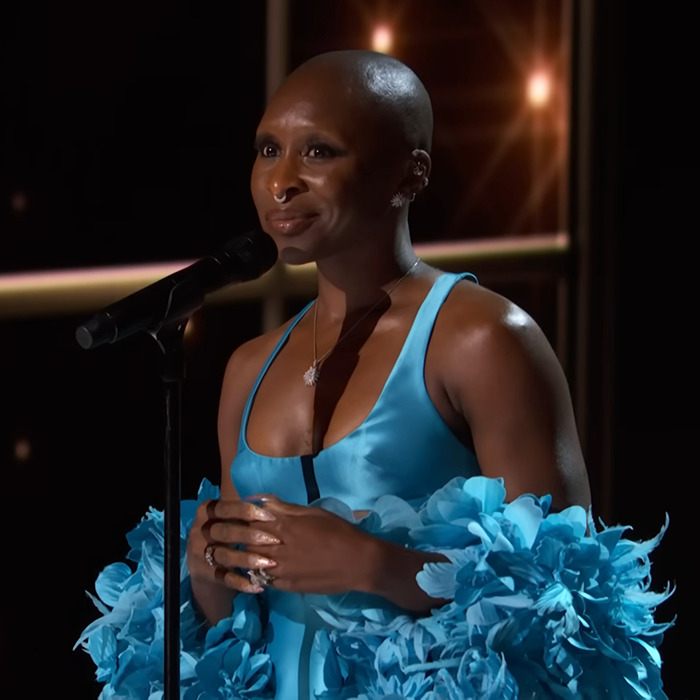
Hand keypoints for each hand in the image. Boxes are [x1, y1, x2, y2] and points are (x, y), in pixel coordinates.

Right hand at [186, 497, 281, 593]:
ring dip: (248, 559)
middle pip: (225, 531)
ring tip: (270, 563)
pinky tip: (258, 585)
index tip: (270, 516)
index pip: (225, 507)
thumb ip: (238, 503)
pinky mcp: (204, 574)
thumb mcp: (227, 516)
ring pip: (224, 555)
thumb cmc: (224, 533)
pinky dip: (242, 582)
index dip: (247, 511)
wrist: (204, 566)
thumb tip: (253, 484)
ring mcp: (200, 554)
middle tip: (274, 540)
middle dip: (251, 535)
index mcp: (206, 511)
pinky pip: (224, 578)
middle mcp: (199, 531)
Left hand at [244, 496, 379, 594]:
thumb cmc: (339, 532)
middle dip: (250, 538)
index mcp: (285, 527)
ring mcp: (281, 570)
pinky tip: (270, 567)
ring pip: (254, 562)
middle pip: (250, 542)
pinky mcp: (287, 586)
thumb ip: (287, 508)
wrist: (358, 563)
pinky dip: (263, 572)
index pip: (253, 522)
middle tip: (259, 535)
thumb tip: (265, 501)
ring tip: (264, 551)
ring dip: (255, 556)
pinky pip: (265, 579)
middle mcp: (279, 549)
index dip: (252, 520)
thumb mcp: (314, 513)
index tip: (256, 519)